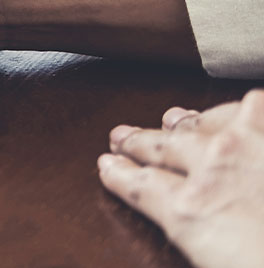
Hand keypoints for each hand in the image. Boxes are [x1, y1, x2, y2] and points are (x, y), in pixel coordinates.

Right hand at [101, 91, 263, 267]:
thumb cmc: (258, 261)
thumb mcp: (213, 256)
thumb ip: (196, 230)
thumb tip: (188, 220)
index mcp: (189, 209)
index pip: (138, 184)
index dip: (119, 173)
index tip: (108, 165)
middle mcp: (213, 167)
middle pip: (165, 146)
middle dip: (140, 140)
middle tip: (123, 135)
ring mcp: (251, 145)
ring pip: (206, 121)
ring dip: (187, 119)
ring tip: (175, 117)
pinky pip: (256, 108)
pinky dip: (245, 108)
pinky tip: (245, 106)